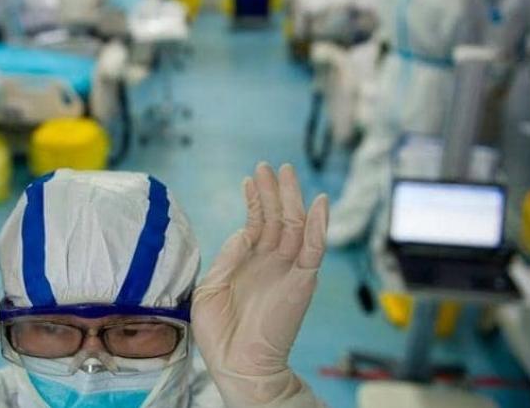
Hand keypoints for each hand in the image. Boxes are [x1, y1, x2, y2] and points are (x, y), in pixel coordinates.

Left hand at [192, 163, 328, 406]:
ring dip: (290, 198)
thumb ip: (228, 256)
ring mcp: (287, 271)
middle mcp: (270, 263)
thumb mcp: (210, 286)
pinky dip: (318, 226)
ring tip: (284, 172)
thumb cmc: (219, 333)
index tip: (250, 179)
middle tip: (268, 166)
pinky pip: (314, 249)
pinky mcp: (301, 281)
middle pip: (277, 219)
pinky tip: (318, 203)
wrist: (236, 364)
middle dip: (273, 191)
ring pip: (294, 226)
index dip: (254, 201)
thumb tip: (243, 231)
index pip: (257, 225)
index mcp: (248, 264)